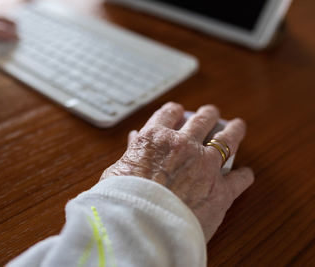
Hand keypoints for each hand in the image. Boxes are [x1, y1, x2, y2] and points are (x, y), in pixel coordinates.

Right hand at [101, 102, 254, 241]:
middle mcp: (183, 145)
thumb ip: (131, 152)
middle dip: (207, 115)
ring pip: (227, 139)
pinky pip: (239, 179)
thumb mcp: (117, 171)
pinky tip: (246, 173)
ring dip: (233, 131)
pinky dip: (244, 175)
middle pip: (201, 121)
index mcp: (155, 138)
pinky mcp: (221, 190)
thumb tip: (133, 139)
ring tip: (237, 126)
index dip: (174, 111)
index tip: (178, 111)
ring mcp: (206, 165)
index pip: (167, 114)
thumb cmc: (124, 201)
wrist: (142, 227)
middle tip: (210, 113)